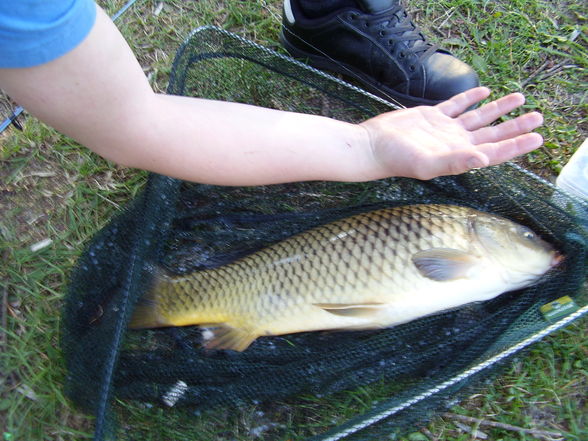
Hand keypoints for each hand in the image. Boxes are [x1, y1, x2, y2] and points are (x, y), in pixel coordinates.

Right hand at [360, 87, 543, 179]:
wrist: (373, 146)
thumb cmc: (397, 159)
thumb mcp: (428, 164)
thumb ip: (456, 162)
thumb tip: (483, 159)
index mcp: (459, 155)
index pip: (494, 151)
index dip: (516, 145)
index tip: (536, 138)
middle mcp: (456, 143)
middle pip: (493, 133)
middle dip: (515, 126)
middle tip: (538, 117)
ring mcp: (445, 129)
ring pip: (479, 117)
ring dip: (499, 109)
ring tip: (520, 98)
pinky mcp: (432, 116)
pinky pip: (457, 105)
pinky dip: (471, 98)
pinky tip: (484, 91)